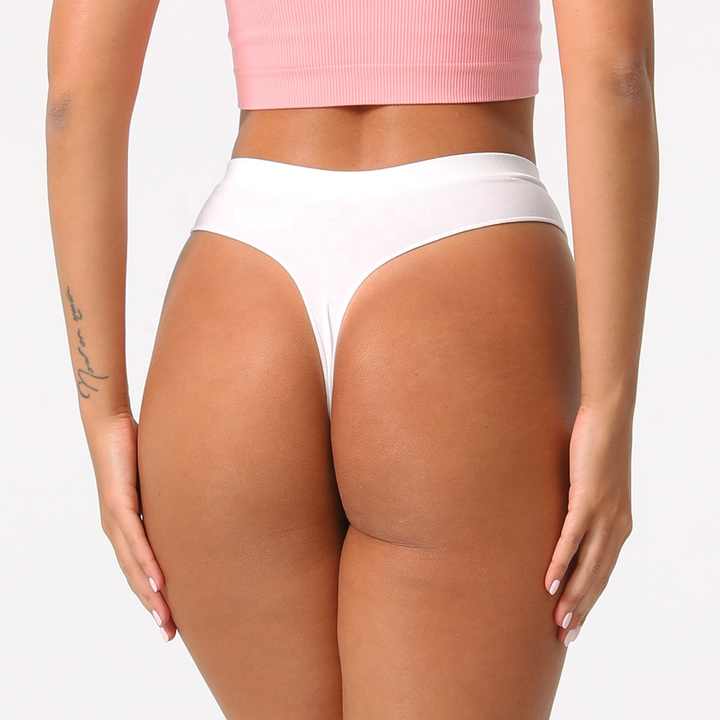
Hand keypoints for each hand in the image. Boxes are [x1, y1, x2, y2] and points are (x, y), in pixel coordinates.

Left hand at [86, 412, 176, 640]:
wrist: (109, 426)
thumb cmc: (135, 451)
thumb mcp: (159, 482)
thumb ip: (172, 500)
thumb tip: (200, 508)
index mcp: (127, 528)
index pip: (140, 571)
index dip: (154, 598)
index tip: (171, 621)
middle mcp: (117, 530)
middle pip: (135, 579)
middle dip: (153, 608)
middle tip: (170, 634)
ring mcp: (115, 520)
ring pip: (133, 567)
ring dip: (149, 595)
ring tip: (165, 618)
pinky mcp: (117, 505)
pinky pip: (134, 541)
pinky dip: (145, 564)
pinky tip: (156, 582)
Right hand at [544, 403, 633, 646]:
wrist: (610, 416)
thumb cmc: (597, 447)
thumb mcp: (592, 483)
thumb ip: (582, 504)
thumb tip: (564, 516)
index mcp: (619, 525)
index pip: (604, 572)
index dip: (590, 600)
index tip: (576, 623)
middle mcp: (617, 526)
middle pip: (599, 577)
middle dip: (583, 610)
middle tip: (566, 638)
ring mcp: (604, 514)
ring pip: (588, 566)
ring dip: (572, 597)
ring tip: (558, 622)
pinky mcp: (589, 499)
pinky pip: (573, 539)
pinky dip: (560, 564)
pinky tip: (548, 584)